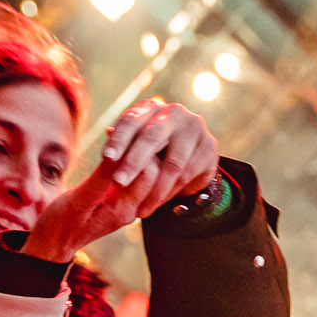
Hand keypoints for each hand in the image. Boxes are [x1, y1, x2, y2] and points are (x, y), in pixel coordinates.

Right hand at [22, 100, 219, 262]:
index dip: (136, 149)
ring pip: (145, 171)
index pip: (149, 172)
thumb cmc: (60, 224)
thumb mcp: (77, 200)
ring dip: (133, 151)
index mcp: (124, 209)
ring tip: (116, 133)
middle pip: (154, 170)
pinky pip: (133, 175)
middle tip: (120, 127)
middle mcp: (132, 208)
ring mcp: (127, 204)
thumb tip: (118, 153)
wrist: (52, 245)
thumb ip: (100, 179)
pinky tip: (112, 145)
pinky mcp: (119, 199)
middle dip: (139, 147)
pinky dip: (125, 158)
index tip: (118, 131)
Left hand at [103, 99, 218, 204]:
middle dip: (134, 161)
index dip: (119, 138)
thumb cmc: (154, 149)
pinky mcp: (209, 146)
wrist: (192, 155)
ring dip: (155, 188)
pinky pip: (189, 173)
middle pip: (152, 136)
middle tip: (120, 182)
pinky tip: (158, 204)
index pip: (132, 120)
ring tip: (140, 208)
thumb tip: (107, 132)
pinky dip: (172, 191)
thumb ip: (121, 142)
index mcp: (150, 108)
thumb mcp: (134, 144)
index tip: (107, 157)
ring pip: (173, 161)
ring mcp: (194, 127)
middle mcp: (174, 112)